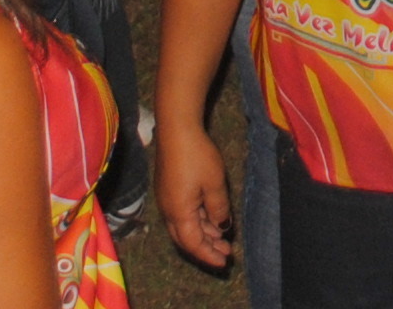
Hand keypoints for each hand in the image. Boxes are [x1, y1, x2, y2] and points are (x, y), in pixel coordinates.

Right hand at [155, 118, 235, 270]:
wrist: (176, 130)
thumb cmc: (197, 156)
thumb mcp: (215, 184)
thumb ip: (218, 209)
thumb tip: (220, 228)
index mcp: (178, 213)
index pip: (193, 244)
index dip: (208, 255)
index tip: (224, 262)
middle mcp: (168, 211)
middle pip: (186, 239)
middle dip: (206, 248)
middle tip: (226, 253)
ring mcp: (166, 200)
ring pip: (185, 227)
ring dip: (203, 234)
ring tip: (222, 238)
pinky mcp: (168, 189)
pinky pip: (182, 214)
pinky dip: (198, 221)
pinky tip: (211, 219)